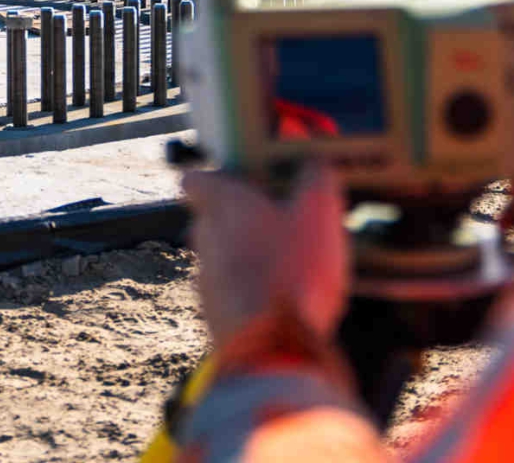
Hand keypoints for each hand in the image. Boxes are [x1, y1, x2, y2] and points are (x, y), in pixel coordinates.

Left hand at [182, 164, 349, 349]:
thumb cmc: (293, 270)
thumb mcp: (318, 212)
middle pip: (211, 218)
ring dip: (248, 256)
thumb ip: (316, 178)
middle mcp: (204, 237)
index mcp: (221, 204)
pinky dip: (253, 291)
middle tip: (280, 219)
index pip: (195, 179)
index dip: (214, 177)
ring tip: (290, 262)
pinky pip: (233, 292)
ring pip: (222, 257)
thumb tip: (316, 162)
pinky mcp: (216, 315)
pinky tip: (286, 298)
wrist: (272, 351)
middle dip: (240, 218)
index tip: (240, 178)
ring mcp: (206, 279)